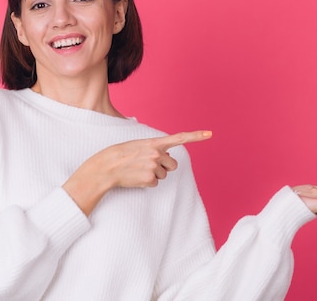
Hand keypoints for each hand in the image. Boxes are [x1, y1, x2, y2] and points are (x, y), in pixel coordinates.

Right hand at [64, 130, 211, 214]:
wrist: (106, 166)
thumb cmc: (120, 154)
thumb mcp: (138, 145)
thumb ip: (155, 148)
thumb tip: (168, 157)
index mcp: (154, 143)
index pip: (179, 138)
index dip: (196, 136)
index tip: (210, 134)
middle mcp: (157, 153)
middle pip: (172, 165)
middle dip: (164, 166)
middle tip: (147, 165)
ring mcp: (154, 166)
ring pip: (163, 175)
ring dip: (153, 174)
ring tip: (138, 170)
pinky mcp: (149, 179)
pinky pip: (155, 183)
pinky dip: (147, 182)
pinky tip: (136, 177)